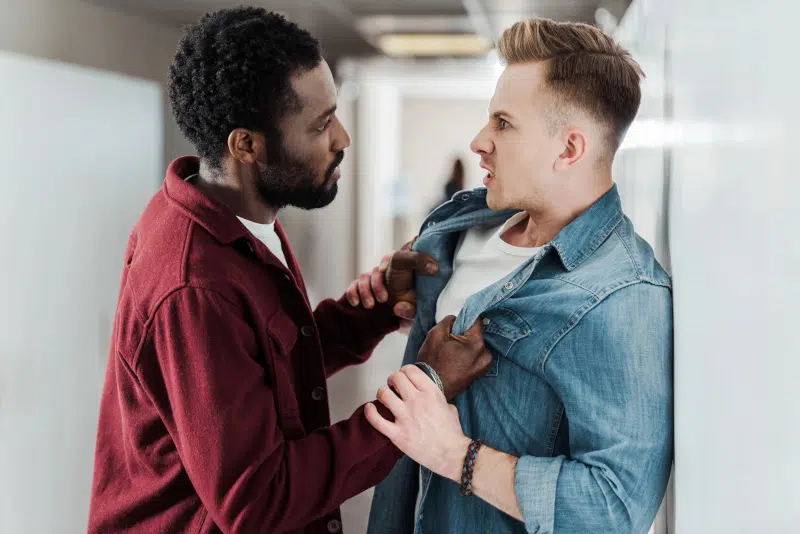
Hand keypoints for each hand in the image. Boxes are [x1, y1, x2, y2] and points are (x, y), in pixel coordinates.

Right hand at [345, 237, 436, 324]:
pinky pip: (353, 286)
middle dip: (377, 284)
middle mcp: (386, 273)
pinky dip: (352, 293)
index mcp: (402, 271)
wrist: (401, 322)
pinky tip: (356, 303)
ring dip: (365, 290)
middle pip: (377, 270)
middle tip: (383, 299)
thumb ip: (410, 310)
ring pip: (364, 277)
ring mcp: (372, 280)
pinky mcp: (361, 290)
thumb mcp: (416, 310)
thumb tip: (398, 309)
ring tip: (370, 306)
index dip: (386, 261)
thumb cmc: (412, 311)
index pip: (392, 258)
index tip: (384, 270)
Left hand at [365, 365, 470, 480]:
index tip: (403, 376)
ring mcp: (406, 418)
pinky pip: (376, 420)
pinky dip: (370, 412)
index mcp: (431, 393)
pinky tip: (370, 407)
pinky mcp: (397, 434)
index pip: (410, 370)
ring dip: (382, 393)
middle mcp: (417, 402)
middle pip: (396, 378)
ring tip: (384, 396)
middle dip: (392, 380)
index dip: (404, 371)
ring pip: (384, 394)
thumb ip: (435, 397)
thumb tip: (426, 394)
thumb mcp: (449, 406)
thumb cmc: (451, 433)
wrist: (451, 455)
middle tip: (393, 385)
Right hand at [417, 315, 491, 399]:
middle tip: (451, 339)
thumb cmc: (432, 361)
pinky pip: (476, 356)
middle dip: (465, 333)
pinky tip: (455, 359)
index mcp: (476, 343)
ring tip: (452, 351)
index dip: (466, 318)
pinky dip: (468, 355)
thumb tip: (457, 319)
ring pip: (476, 345)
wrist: (431, 386)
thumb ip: (449, 320)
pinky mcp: (480, 373)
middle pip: (477, 334)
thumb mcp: (436, 333)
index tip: (457, 322)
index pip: (477, 320)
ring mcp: (484, 366)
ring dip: (467, 344)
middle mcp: (485, 354)